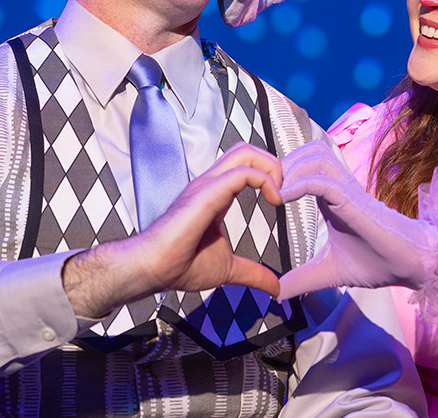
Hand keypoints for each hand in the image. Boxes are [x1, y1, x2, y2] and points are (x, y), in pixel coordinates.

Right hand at [64, 142, 282, 317]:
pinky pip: (241, 173)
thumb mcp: (228, 269)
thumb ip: (253, 274)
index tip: (283, 200)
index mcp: (215, 195)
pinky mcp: (207, 193)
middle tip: (285, 193)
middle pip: (247, 151)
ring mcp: (207, 186)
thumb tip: (276, 287)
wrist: (152, 269)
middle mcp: (211, 184)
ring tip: (280, 194)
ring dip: (271, 167)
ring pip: (245, 153)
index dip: (270, 175)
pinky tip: (274, 200)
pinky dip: (265, 180)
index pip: (246, 166)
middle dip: (274, 164)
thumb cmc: (179, 265)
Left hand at [276, 140, 437, 300]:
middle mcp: (339, 187)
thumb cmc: (377, 262)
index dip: (282, 170)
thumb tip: (277, 293)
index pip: (305, 164)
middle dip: (283, 163)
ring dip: (291, 168)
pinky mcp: (355, 201)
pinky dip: (300, 184)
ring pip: (316, 156)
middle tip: (265, 188)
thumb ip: (302, 279)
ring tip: (274, 193)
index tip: (263, 193)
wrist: (410, 265)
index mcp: (331, 197)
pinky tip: (283, 199)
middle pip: (308, 151)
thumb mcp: (329, 272)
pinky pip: (324, 181)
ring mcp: (348, 191)